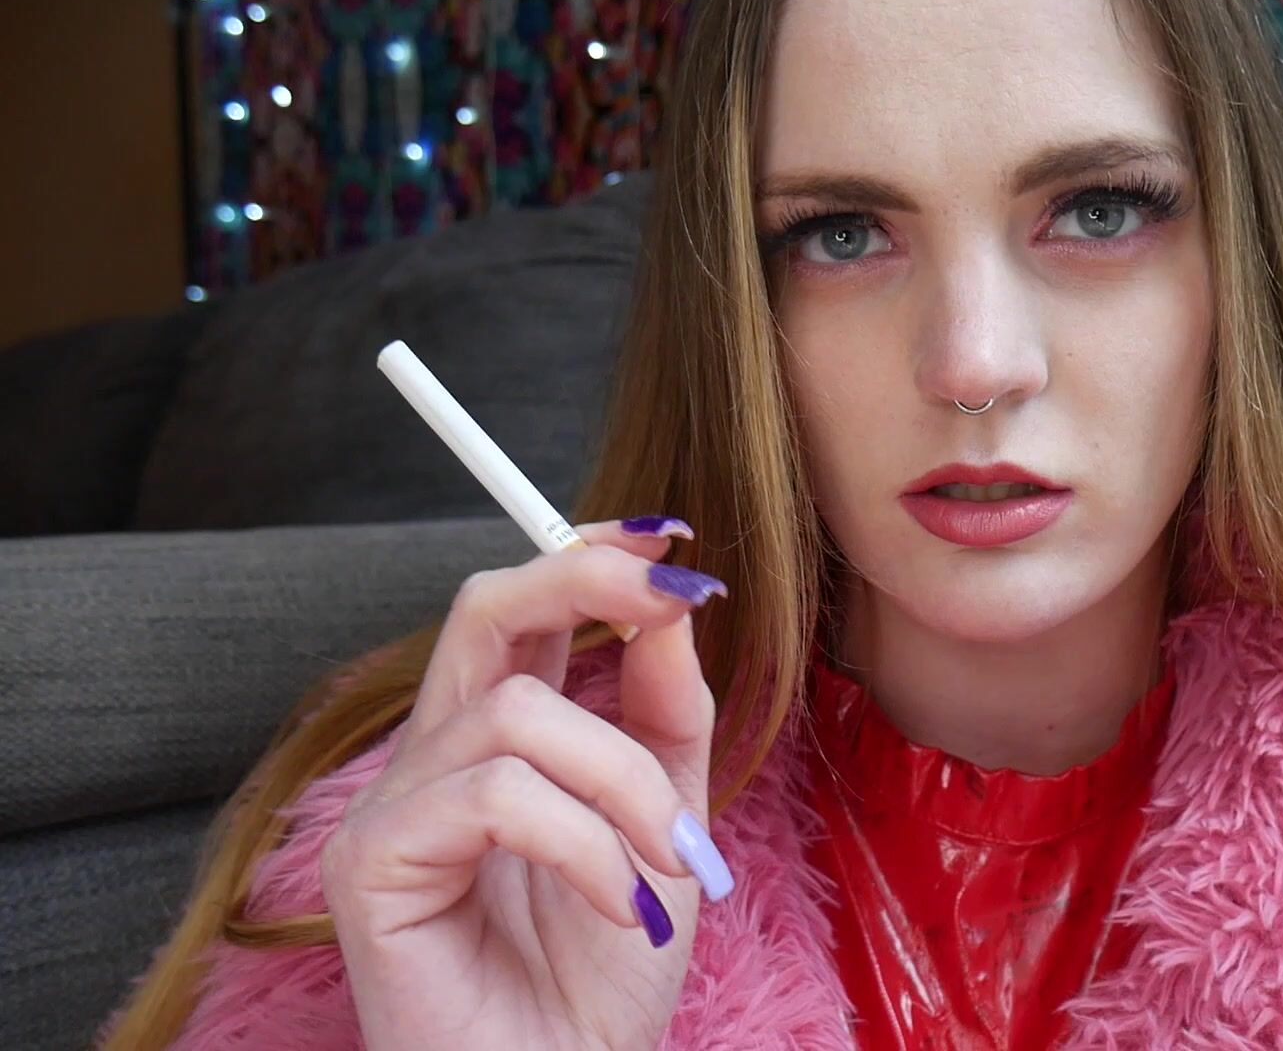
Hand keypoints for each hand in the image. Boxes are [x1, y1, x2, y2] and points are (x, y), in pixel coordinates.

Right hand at [319, 518, 731, 1050]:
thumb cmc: (606, 976)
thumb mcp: (664, 824)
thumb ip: (665, 720)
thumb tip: (673, 606)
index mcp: (502, 744)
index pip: (521, 611)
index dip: (586, 559)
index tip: (671, 543)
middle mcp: (436, 759)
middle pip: (482, 609)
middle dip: (582, 580)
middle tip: (673, 596)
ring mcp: (394, 809)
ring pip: (515, 710)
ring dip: (621, 780)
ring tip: (667, 862)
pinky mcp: (371, 864)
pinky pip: (493, 794)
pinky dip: (582, 842)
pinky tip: (618, 906)